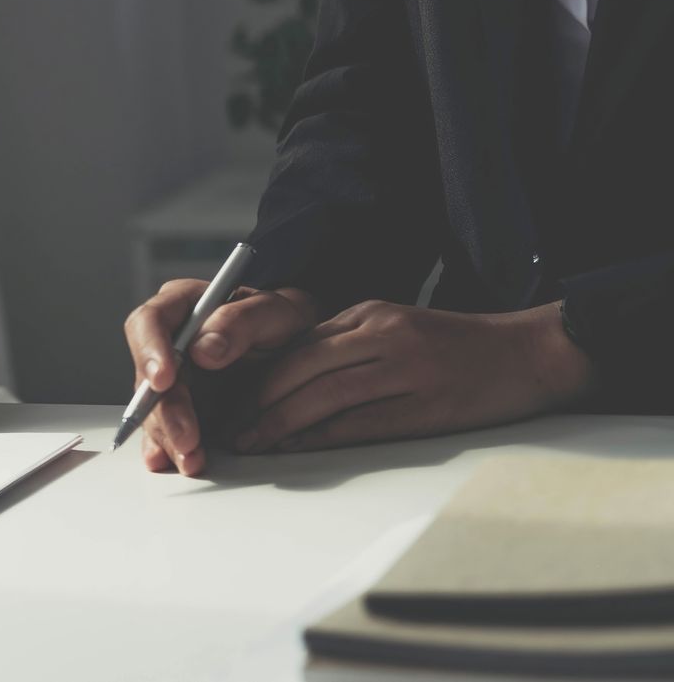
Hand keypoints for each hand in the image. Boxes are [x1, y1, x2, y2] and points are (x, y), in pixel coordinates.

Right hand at [123, 281, 318, 475]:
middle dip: (165, 411)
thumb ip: (239, 322)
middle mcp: (168, 342)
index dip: (150, 352)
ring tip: (192, 459)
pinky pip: (166, 428)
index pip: (149, 323)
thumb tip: (203, 349)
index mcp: (181, 306)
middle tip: (187, 436)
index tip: (165, 380)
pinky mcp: (181, 406)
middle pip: (148, 376)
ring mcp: (173, 377)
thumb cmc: (282, 321)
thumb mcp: (274, 312)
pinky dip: (168, 447)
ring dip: (169, 437)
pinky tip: (172, 461)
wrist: (297, 346)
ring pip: (155, 409)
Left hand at [231, 301, 593, 453]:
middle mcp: (384, 335)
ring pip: (322, 398)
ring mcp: (406, 370)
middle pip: (301, 370)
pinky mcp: (425, 407)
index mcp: (371, 313)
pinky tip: (295, 449)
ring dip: (279, 424)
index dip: (258, 375)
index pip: (298, 345)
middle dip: (258, 402)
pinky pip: (357, 425)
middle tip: (231, 427)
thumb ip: (346, 344)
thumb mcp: (396, 326)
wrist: (531, 355)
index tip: (232, 398)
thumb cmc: (457, 347)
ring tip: (252, 442)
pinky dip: (318, 438)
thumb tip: (287, 378)